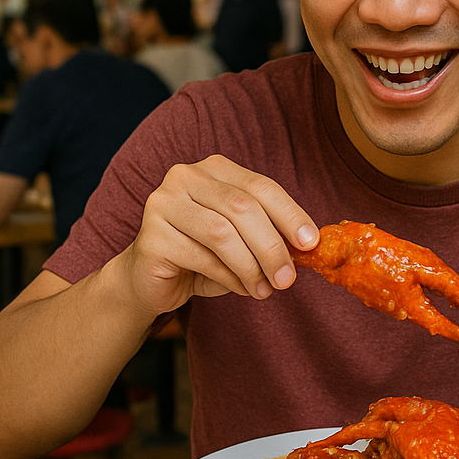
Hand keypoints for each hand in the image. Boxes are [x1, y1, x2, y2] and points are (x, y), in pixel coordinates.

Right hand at [116, 154, 318, 315]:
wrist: (148, 278)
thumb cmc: (202, 255)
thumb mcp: (242, 239)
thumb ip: (268, 234)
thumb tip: (307, 246)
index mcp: (214, 169)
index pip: (260, 186)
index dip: (289, 214)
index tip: (310, 243)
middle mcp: (185, 177)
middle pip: (242, 207)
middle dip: (272, 246)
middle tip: (288, 279)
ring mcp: (163, 204)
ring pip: (222, 233)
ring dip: (251, 266)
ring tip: (264, 289)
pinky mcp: (151, 237)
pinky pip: (202, 258)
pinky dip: (228, 278)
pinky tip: (240, 288)